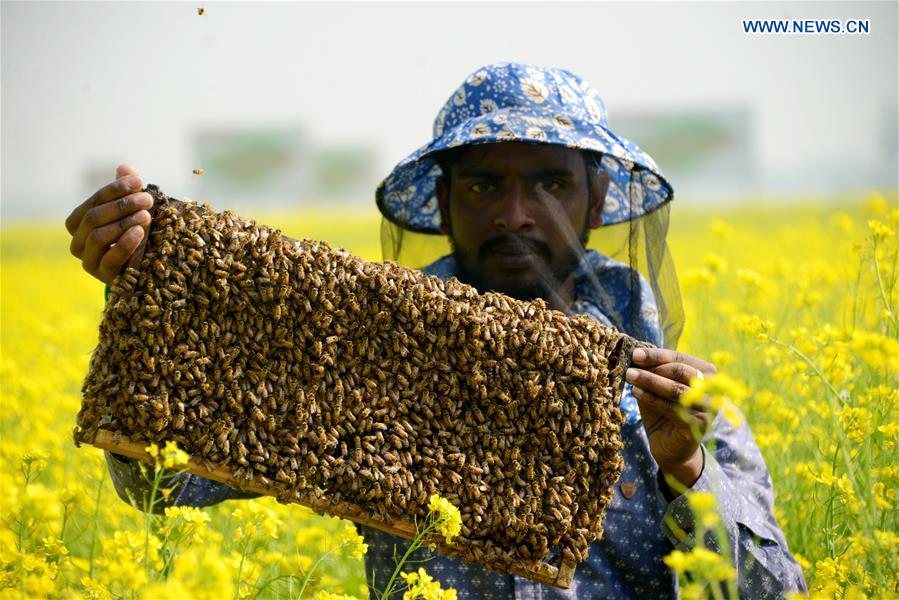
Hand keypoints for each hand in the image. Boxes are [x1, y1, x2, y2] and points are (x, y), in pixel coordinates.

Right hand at [65, 165, 152, 283]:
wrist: (143, 268)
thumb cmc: (133, 233)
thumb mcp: (132, 211)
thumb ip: (126, 191)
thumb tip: (125, 167)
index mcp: (78, 222)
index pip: (94, 200)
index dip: (115, 189)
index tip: (139, 182)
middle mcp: (77, 241)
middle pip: (94, 217)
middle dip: (122, 205)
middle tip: (147, 199)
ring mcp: (88, 260)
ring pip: (98, 236)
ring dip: (123, 223)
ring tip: (146, 215)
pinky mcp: (102, 276)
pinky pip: (109, 259)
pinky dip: (124, 244)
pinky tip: (139, 232)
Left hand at [625, 348, 716, 493]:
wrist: (670, 448)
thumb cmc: (663, 413)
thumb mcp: (656, 389)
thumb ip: (651, 372)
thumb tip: (636, 355)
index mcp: (705, 375)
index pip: (681, 358)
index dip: (657, 355)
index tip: (635, 354)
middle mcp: (712, 390)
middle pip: (681, 371)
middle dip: (653, 367)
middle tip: (630, 368)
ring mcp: (707, 408)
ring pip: (676, 389)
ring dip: (650, 381)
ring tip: (630, 377)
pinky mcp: (697, 425)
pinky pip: (671, 407)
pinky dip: (651, 398)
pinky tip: (636, 393)